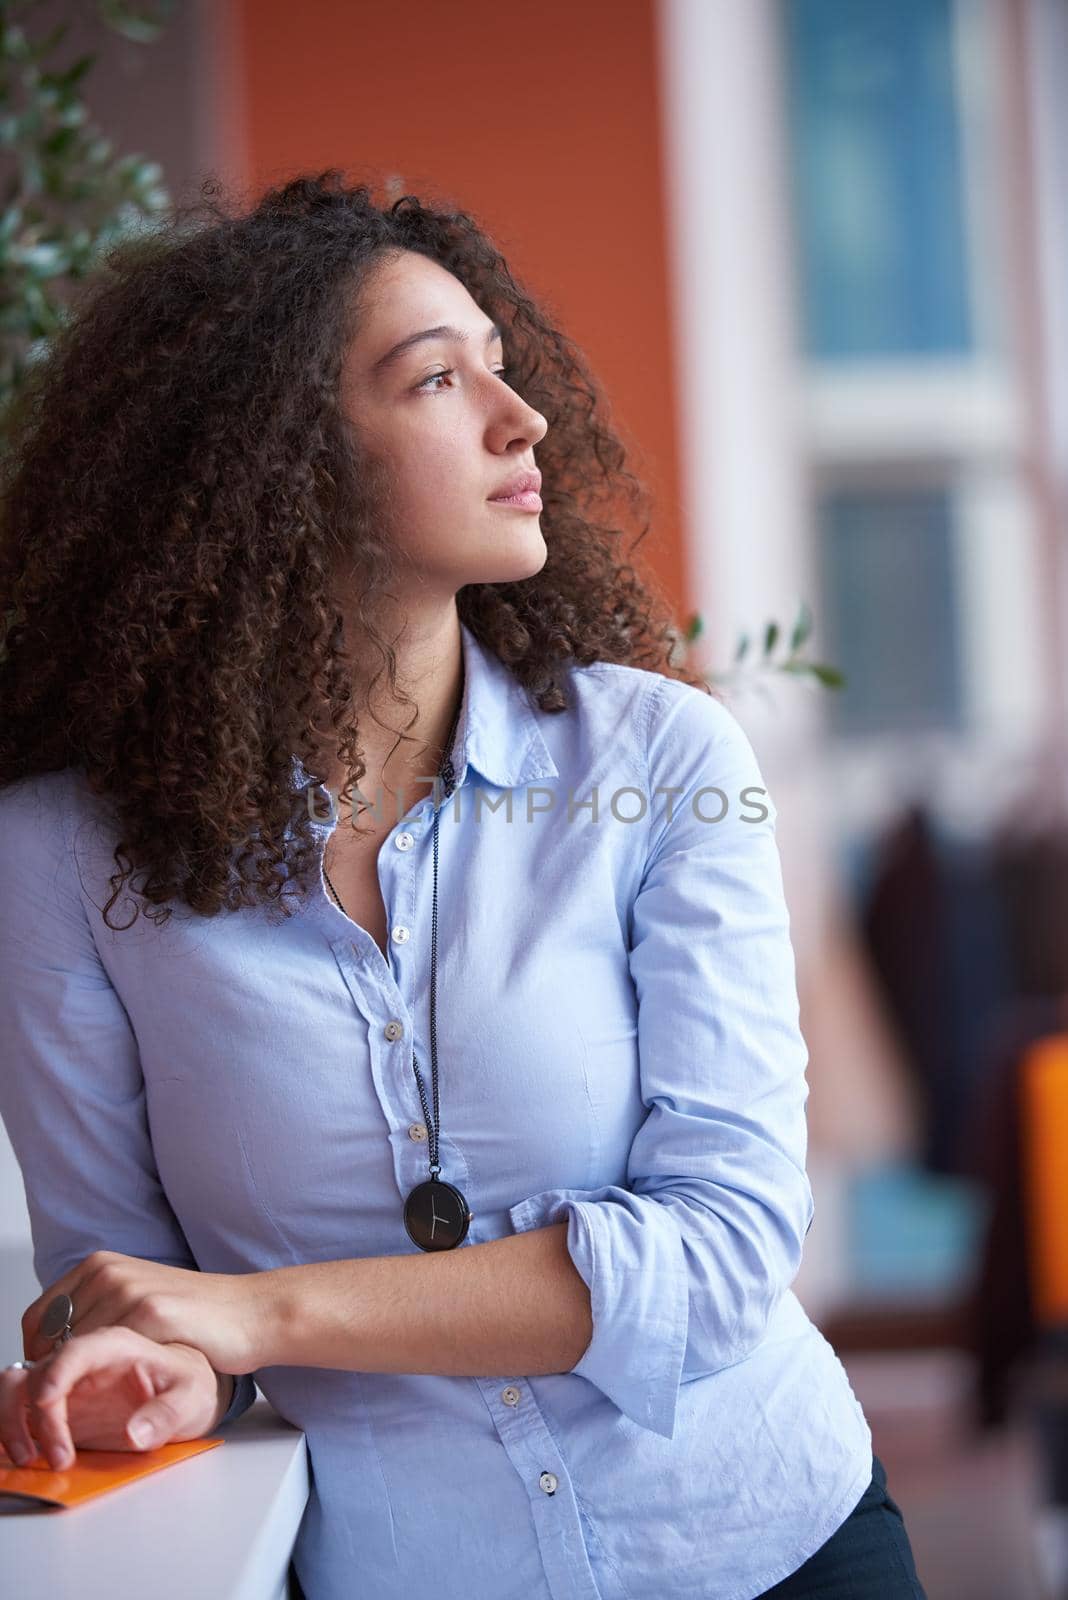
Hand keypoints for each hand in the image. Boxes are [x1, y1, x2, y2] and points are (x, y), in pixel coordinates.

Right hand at [1, 1330, 223, 1471]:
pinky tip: (29, 1451)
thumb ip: (167, 1413)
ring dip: (12, 1417)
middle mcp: (86, 1352)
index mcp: (118, 1341)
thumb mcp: (193, 1396)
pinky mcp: (58, 1396)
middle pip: (37, 1365)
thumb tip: (135, 1433)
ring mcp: (69, 1374)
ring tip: (33, 1457)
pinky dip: (10, 1422)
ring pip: (16, 1380)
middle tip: (55, 1454)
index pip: (77, 1347)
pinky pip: (17, 1399)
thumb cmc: (190, 1382)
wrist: (191, 1383)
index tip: (46, 1403)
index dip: (56, 1373)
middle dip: (31, 1411)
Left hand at [21, 1250, 275, 1375]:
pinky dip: (106, 1382)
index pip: (36, 1319)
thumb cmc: (194, 1316)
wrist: (249, 1312)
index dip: (37, 1357)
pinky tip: (126, 1391)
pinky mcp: (150, 1312)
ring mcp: (128, 1289)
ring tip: (102, 1400)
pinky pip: (108, 1357)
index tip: (54, 1383)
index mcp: (100, 1264)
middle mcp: (107, 1271)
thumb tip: (51, 1351)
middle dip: (56, 1375)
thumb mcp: (136, 1301)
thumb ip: (96, 1314)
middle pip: (49, 1339)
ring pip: (74, 1351)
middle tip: (77, 1400)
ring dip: (78, 1383)